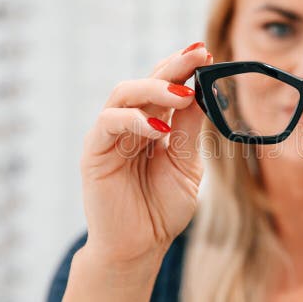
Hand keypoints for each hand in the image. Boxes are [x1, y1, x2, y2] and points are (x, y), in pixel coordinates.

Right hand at [79, 41, 212, 264]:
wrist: (139, 248)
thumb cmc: (161, 209)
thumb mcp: (185, 166)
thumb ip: (188, 131)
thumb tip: (200, 93)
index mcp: (154, 124)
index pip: (166, 86)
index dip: (184, 68)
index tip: (207, 53)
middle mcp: (131, 124)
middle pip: (147, 82)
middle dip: (174, 66)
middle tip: (199, 54)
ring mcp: (110, 136)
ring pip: (125, 94)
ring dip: (155, 88)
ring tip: (184, 93)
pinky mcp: (95, 152)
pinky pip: (109, 123)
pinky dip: (134, 120)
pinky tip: (159, 128)